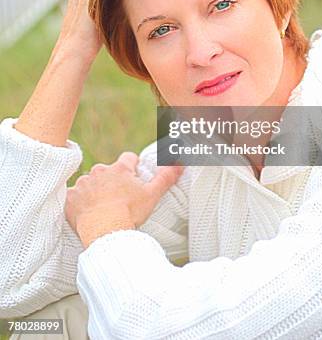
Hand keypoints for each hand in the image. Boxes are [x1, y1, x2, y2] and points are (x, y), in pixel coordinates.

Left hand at [65, 152, 183, 247]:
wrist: (105, 233)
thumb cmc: (130, 213)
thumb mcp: (152, 195)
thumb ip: (166, 177)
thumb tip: (180, 162)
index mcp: (120, 168)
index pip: (129, 158)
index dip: (133, 167)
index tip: (134, 179)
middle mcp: (100, 171)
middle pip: (108, 171)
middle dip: (112, 181)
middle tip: (119, 199)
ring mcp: (84, 183)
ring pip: (91, 183)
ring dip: (95, 191)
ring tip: (103, 209)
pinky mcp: (71, 197)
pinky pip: (75, 196)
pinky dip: (80, 203)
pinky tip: (87, 213)